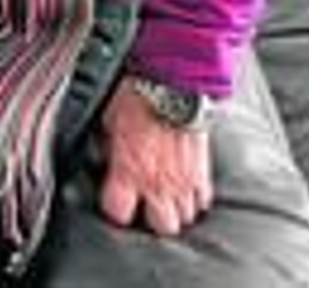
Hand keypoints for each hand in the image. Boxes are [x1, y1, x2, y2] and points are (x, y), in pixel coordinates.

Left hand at [98, 84, 212, 235]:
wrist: (174, 83)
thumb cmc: (138, 96)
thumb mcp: (109, 120)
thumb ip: (108, 146)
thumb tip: (104, 156)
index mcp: (129, 170)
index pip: (119, 213)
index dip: (115, 209)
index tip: (115, 200)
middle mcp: (158, 182)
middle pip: (162, 226)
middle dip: (152, 219)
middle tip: (145, 204)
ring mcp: (184, 180)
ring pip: (186, 217)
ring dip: (175, 209)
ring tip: (165, 196)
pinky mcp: (204, 171)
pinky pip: (204, 200)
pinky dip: (195, 197)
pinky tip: (185, 187)